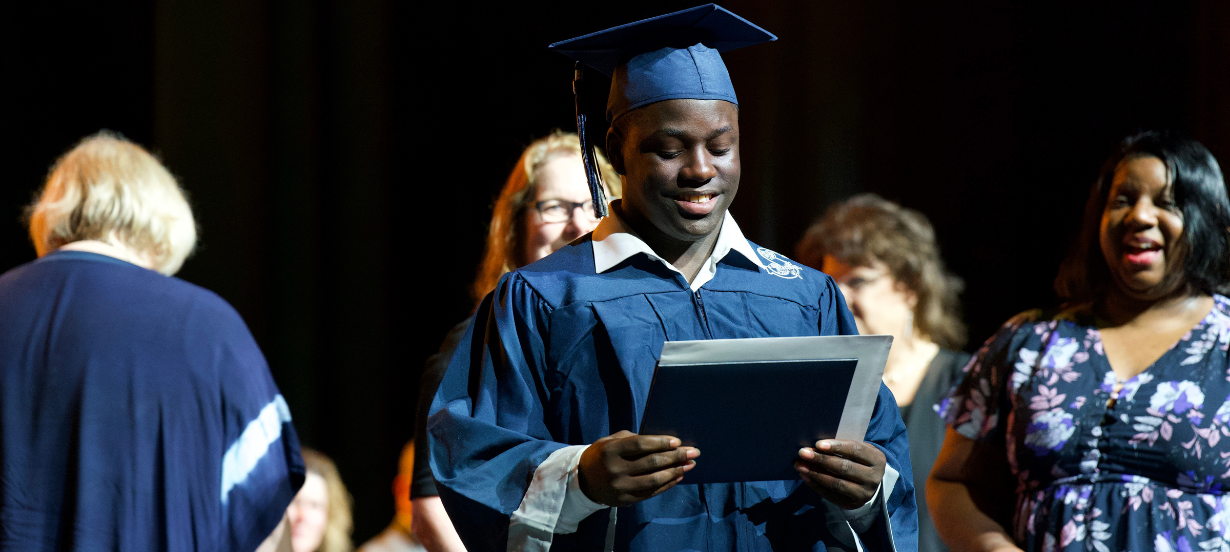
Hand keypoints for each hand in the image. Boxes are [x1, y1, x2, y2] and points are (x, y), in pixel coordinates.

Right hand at [578, 430, 698, 506]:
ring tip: (689, 465)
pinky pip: (651, 493)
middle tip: (694, 452)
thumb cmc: (603, 455)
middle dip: (675, 457)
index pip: (640, 445)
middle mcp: (615, 470)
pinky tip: (678, 477)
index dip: (660, 443)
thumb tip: (663, 442)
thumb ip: (633, 440)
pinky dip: (667, 484)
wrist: (584, 481)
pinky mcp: (625, 500)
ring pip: (654, 480)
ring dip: (675, 472)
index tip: (678, 441)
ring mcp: (620, 487)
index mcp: (611, 451)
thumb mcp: (611, 441)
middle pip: (651, 463)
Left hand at [795, 439, 885, 509]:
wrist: (869, 482)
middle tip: (802, 453)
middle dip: (821, 460)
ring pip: (837, 483)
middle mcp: (873, 478)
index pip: (856, 451)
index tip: (818, 444)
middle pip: (844, 468)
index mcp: (877, 459)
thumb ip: (842, 446)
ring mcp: (864, 493)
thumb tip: (815, 445)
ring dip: (815, 474)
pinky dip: (816, 485)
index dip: (837, 447)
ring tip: (800, 465)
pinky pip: (831, 495)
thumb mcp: (858, 449)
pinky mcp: (853, 504)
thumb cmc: (859, 459)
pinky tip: (805, 476)